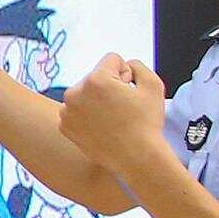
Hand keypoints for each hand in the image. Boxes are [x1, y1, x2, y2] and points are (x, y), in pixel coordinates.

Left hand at [61, 54, 171, 173]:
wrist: (136, 157)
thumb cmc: (147, 122)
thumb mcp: (153, 85)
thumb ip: (137, 65)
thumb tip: (125, 65)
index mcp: (96, 80)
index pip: (111, 60)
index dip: (126, 73)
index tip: (130, 91)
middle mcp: (75, 93)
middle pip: (96, 77)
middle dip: (109, 87)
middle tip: (122, 108)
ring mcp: (66, 111)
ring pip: (85, 94)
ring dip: (97, 101)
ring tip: (112, 118)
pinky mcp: (64, 126)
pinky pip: (77, 111)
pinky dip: (88, 116)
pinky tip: (102, 127)